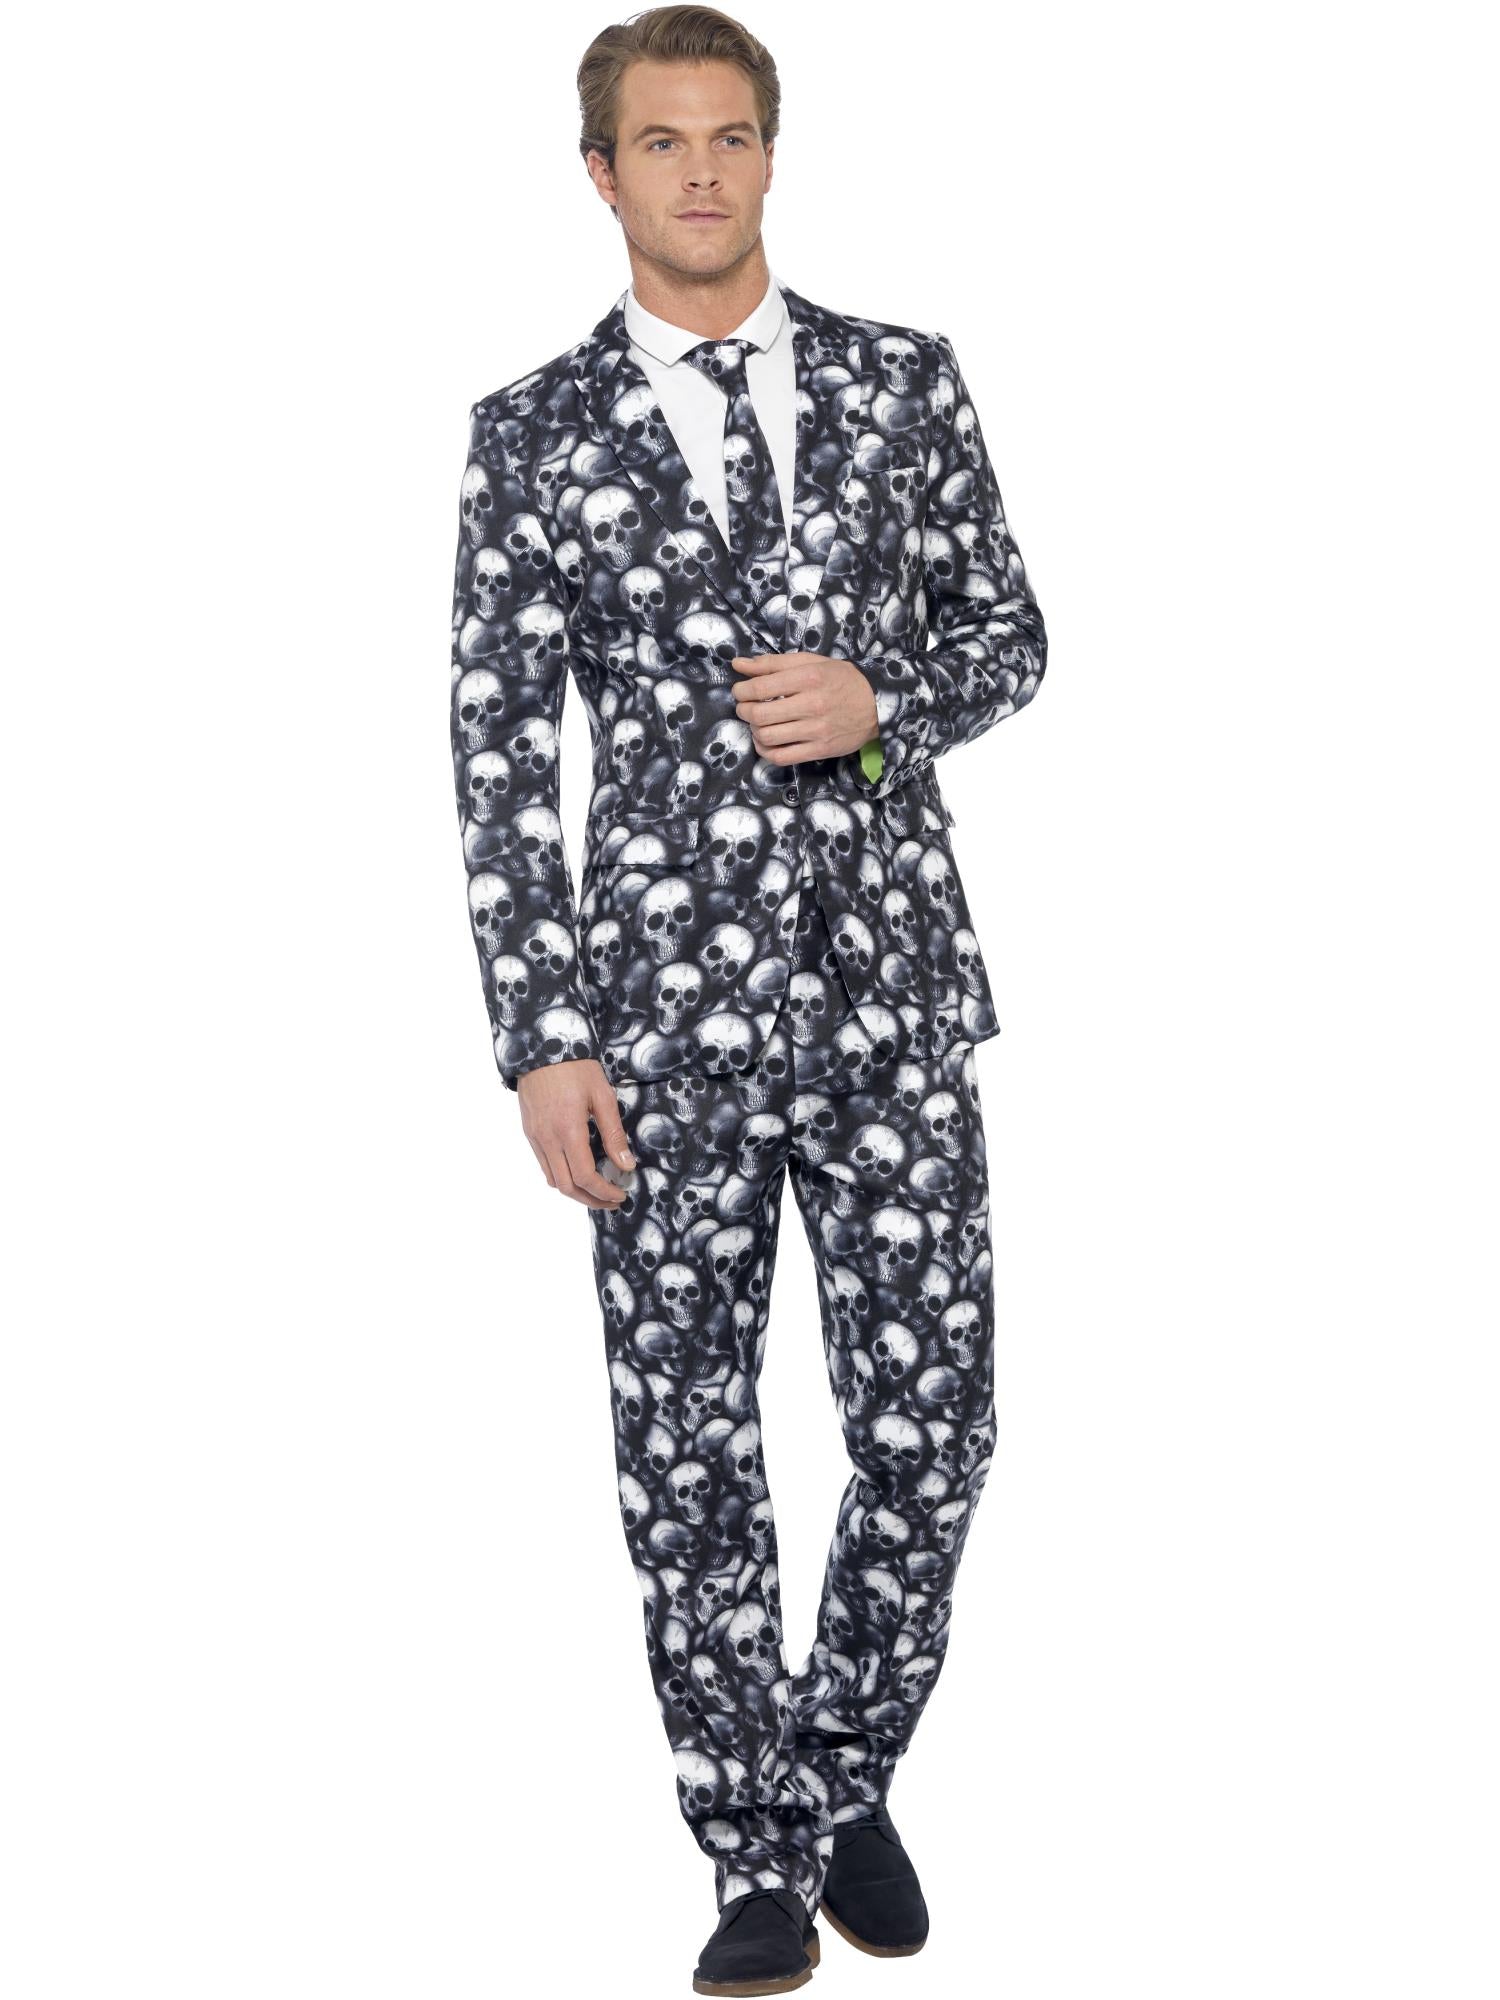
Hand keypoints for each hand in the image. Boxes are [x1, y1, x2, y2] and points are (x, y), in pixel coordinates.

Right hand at [517, 1058, 635, 1208]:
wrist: (542, 1046)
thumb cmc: (576, 1067)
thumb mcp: (602, 1096)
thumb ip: (614, 1134)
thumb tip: (626, 1165)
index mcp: (568, 1130)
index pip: (585, 1177)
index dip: (604, 1192)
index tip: (621, 1195)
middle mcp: (547, 1139)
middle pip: (567, 1187)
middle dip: (590, 1200)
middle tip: (611, 1201)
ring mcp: (535, 1137)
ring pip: (552, 1179)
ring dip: (575, 1191)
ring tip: (596, 1189)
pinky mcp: (529, 1132)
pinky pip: (544, 1165)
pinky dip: (561, 1176)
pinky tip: (577, 1170)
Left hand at [730, 650, 878, 764]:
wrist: (877, 705)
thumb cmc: (841, 680)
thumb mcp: (810, 662)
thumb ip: (772, 663)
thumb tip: (738, 665)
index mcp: (809, 677)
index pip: (760, 688)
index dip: (741, 691)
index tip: (740, 691)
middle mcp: (812, 704)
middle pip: (760, 714)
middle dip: (744, 711)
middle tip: (746, 707)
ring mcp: (816, 730)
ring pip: (767, 737)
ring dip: (754, 730)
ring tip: (757, 723)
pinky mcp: (820, 750)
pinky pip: (781, 757)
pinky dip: (765, 751)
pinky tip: (765, 741)